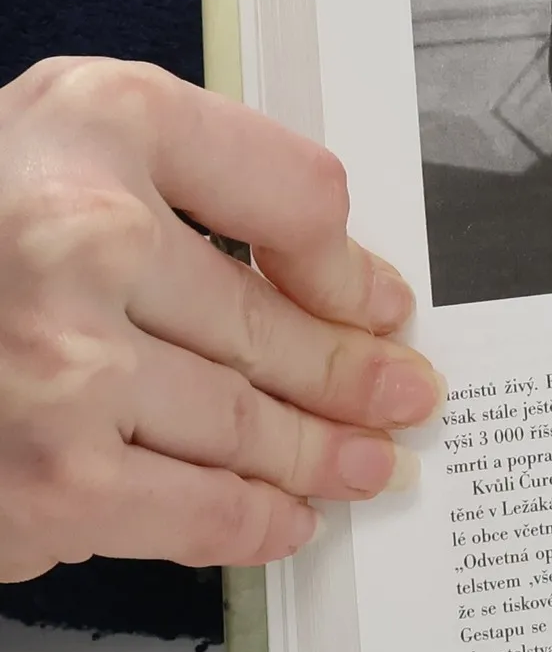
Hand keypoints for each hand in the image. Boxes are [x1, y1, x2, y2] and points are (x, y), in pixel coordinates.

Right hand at [0, 59, 442, 581]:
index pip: (300, 196)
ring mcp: (62, 373)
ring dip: (323, 455)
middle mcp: (83, 241)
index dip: (350, 262)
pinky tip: (284, 518)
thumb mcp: (62, 128)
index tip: (378, 300)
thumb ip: (195, 167)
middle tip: (405, 396)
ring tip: (364, 462)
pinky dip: (254, 523)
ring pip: (250, 428)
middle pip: (278, 328)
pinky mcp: (45, 484)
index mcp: (99, 128)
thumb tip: (330, 273)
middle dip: (358, 375)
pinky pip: (194, 513)